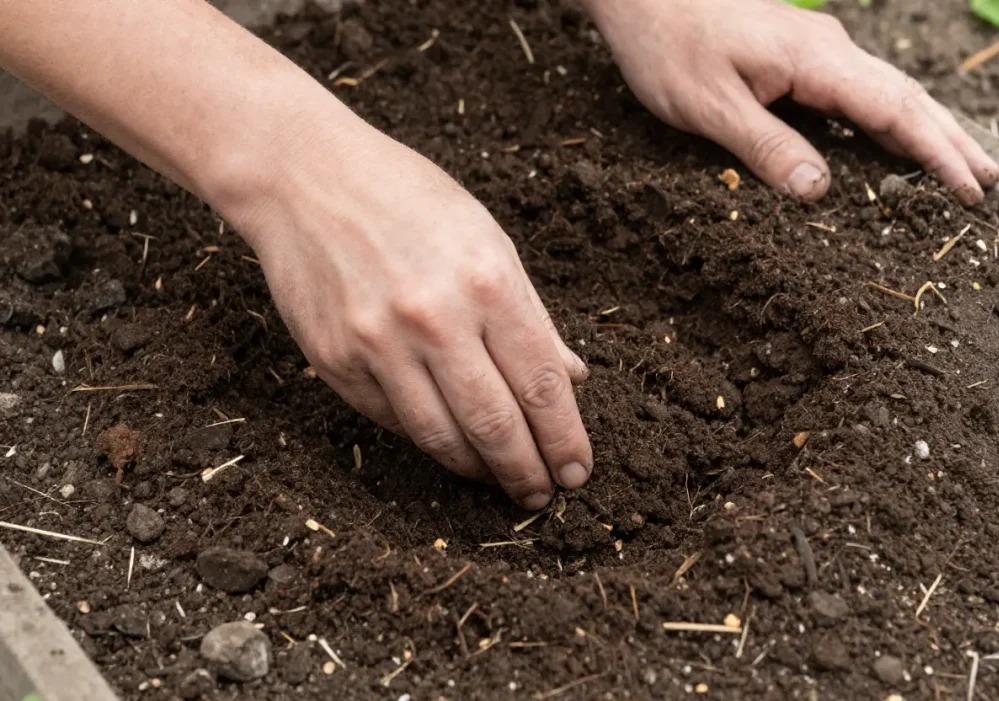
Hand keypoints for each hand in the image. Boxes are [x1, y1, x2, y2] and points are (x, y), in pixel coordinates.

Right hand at [232, 116, 592, 509]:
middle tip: (543, 493)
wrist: (303, 178)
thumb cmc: (408, 199)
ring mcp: (377, 344)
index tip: (578, 469)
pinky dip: (427, 439)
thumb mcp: (488, 239)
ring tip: (499, 478)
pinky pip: (393, 421)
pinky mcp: (335, 361)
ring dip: (478, 469)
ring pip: (440, 438)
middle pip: (495, 425)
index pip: (542, 385)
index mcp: (486, 281)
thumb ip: (531, 314)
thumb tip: (571, 378)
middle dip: (527, 471)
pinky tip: (448, 443)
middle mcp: (433, 318)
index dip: (565, 439)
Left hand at [583, 0, 998, 203]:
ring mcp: (813, 50)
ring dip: (923, 128)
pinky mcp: (794, 57)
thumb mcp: (708, 107)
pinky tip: (891, 140)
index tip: (967, 187)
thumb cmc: (668, 45)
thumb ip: (765, 146)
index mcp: (814, 60)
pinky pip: (855, 91)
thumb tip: (818, 191)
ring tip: (960, 163)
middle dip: (948, 139)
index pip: (892, 109)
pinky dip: (885, 119)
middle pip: (904, 96)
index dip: (934, 151)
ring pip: (884, 91)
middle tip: (987, 180)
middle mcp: (826, 50)